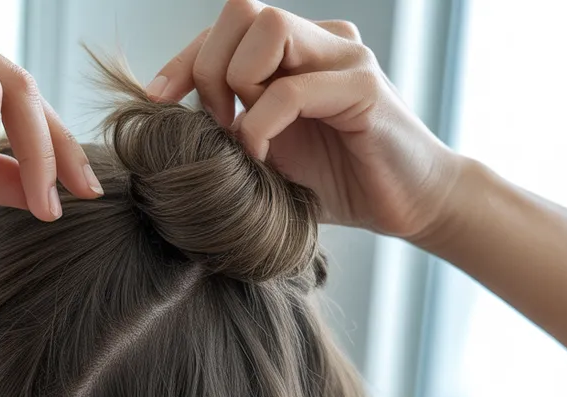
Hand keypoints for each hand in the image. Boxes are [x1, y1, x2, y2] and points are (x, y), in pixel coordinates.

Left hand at [147, 0, 463, 238]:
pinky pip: (291, 89)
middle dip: (207, 65)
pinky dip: (261, 125)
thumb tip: (169, 122)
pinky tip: (261, 157)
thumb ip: (230, 124)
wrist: (410, 207)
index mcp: (297, 50)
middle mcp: (321, 41)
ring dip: (236, 84)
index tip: (157, 100)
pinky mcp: (363, 87)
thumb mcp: (266, 151)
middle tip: (215, 124)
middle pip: (241, 10)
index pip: (227, 26)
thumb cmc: (337, 183)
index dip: (184, 59)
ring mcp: (345, 57)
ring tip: (243, 139)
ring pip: (267, 28)